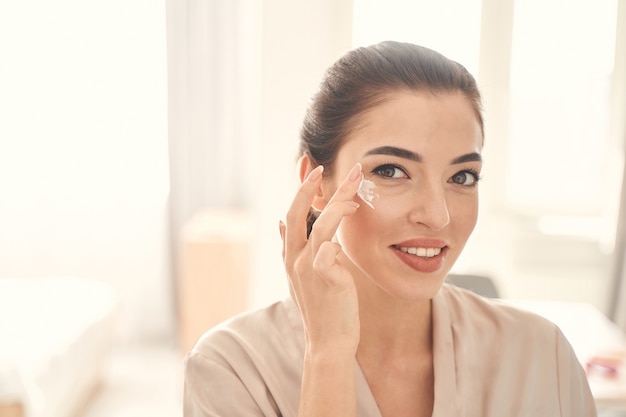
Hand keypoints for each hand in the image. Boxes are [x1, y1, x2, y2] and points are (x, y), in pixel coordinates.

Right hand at [280, 163, 362, 355]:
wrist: (328, 340)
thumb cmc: (320, 306)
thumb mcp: (299, 275)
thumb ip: (291, 248)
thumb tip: (281, 223)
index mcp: (291, 255)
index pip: (292, 214)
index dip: (302, 191)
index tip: (316, 171)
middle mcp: (295, 259)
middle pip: (297, 213)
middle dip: (310, 188)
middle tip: (325, 167)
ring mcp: (308, 270)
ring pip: (319, 227)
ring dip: (337, 205)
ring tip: (354, 192)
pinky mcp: (326, 280)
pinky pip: (328, 252)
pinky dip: (337, 240)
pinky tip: (349, 230)